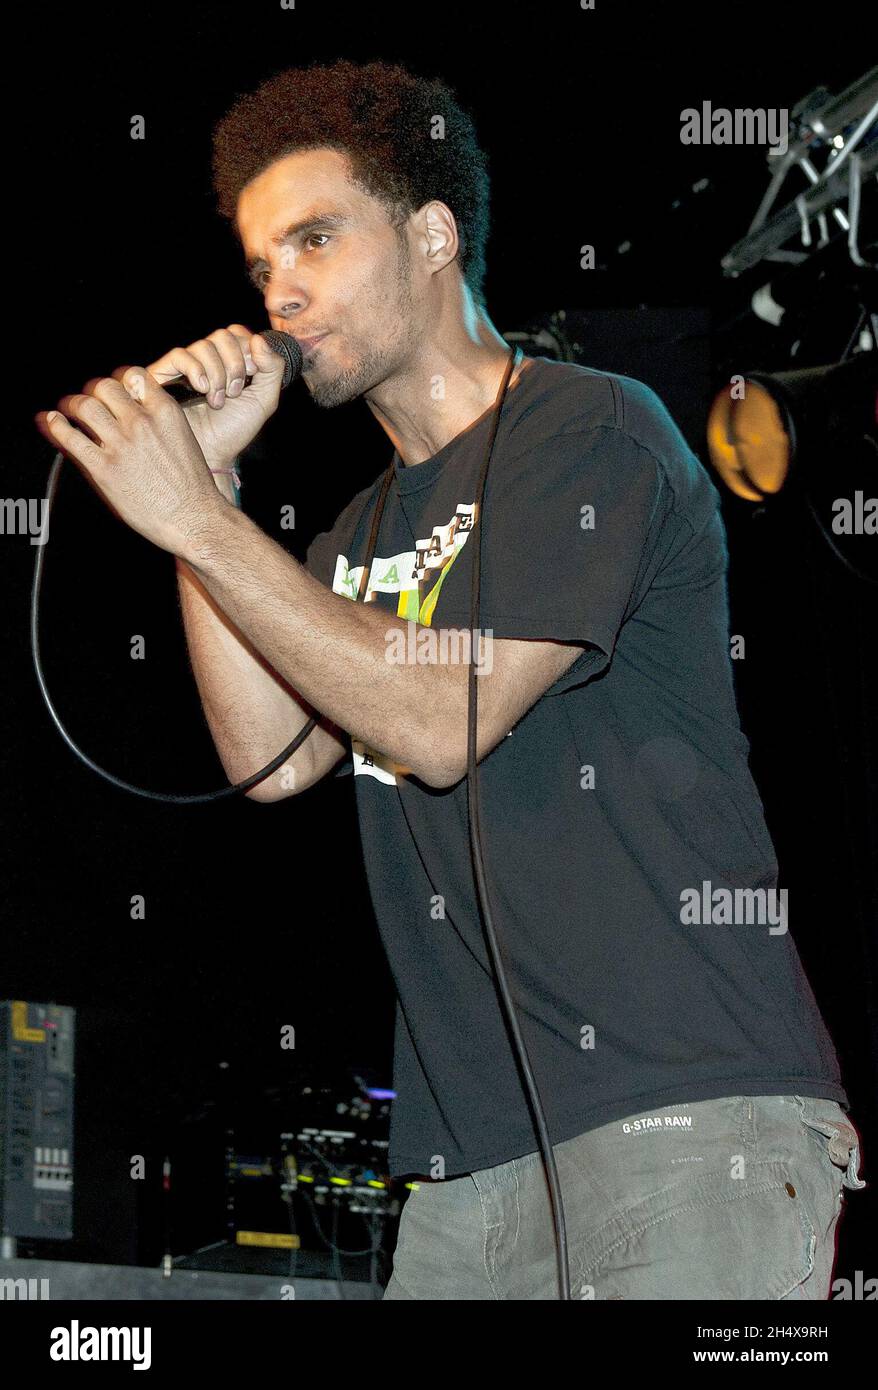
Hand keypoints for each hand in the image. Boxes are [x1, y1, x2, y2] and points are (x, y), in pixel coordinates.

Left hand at [35, 365, 229, 557]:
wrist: (194, 519)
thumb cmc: (192, 488)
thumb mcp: (183, 441)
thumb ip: (159, 421)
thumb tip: (132, 409)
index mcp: (165, 412)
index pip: (133, 376)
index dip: (120, 381)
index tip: (115, 391)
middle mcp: (142, 423)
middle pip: (105, 387)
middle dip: (94, 391)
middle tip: (90, 401)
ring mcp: (121, 444)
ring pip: (85, 405)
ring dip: (73, 404)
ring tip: (69, 409)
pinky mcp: (103, 468)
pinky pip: (69, 437)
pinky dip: (56, 425)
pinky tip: (52, 421)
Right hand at [145, 324, 284, 468]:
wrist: (212, 452)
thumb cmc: (235, 429)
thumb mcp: (264, 399)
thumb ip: (273, 368)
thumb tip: (259, 339)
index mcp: (230, 360)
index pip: (238, 333)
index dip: (247, 350)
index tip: (252, 375)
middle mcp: (208, 359)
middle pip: (223, 336)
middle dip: (234, 365)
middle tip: (234, 392)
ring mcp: (186, 365)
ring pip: (203, 345)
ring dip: (217, 374)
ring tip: (217, 401)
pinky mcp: (165, 374)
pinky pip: (180, 355)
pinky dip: (195, 369)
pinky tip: (201, 390)